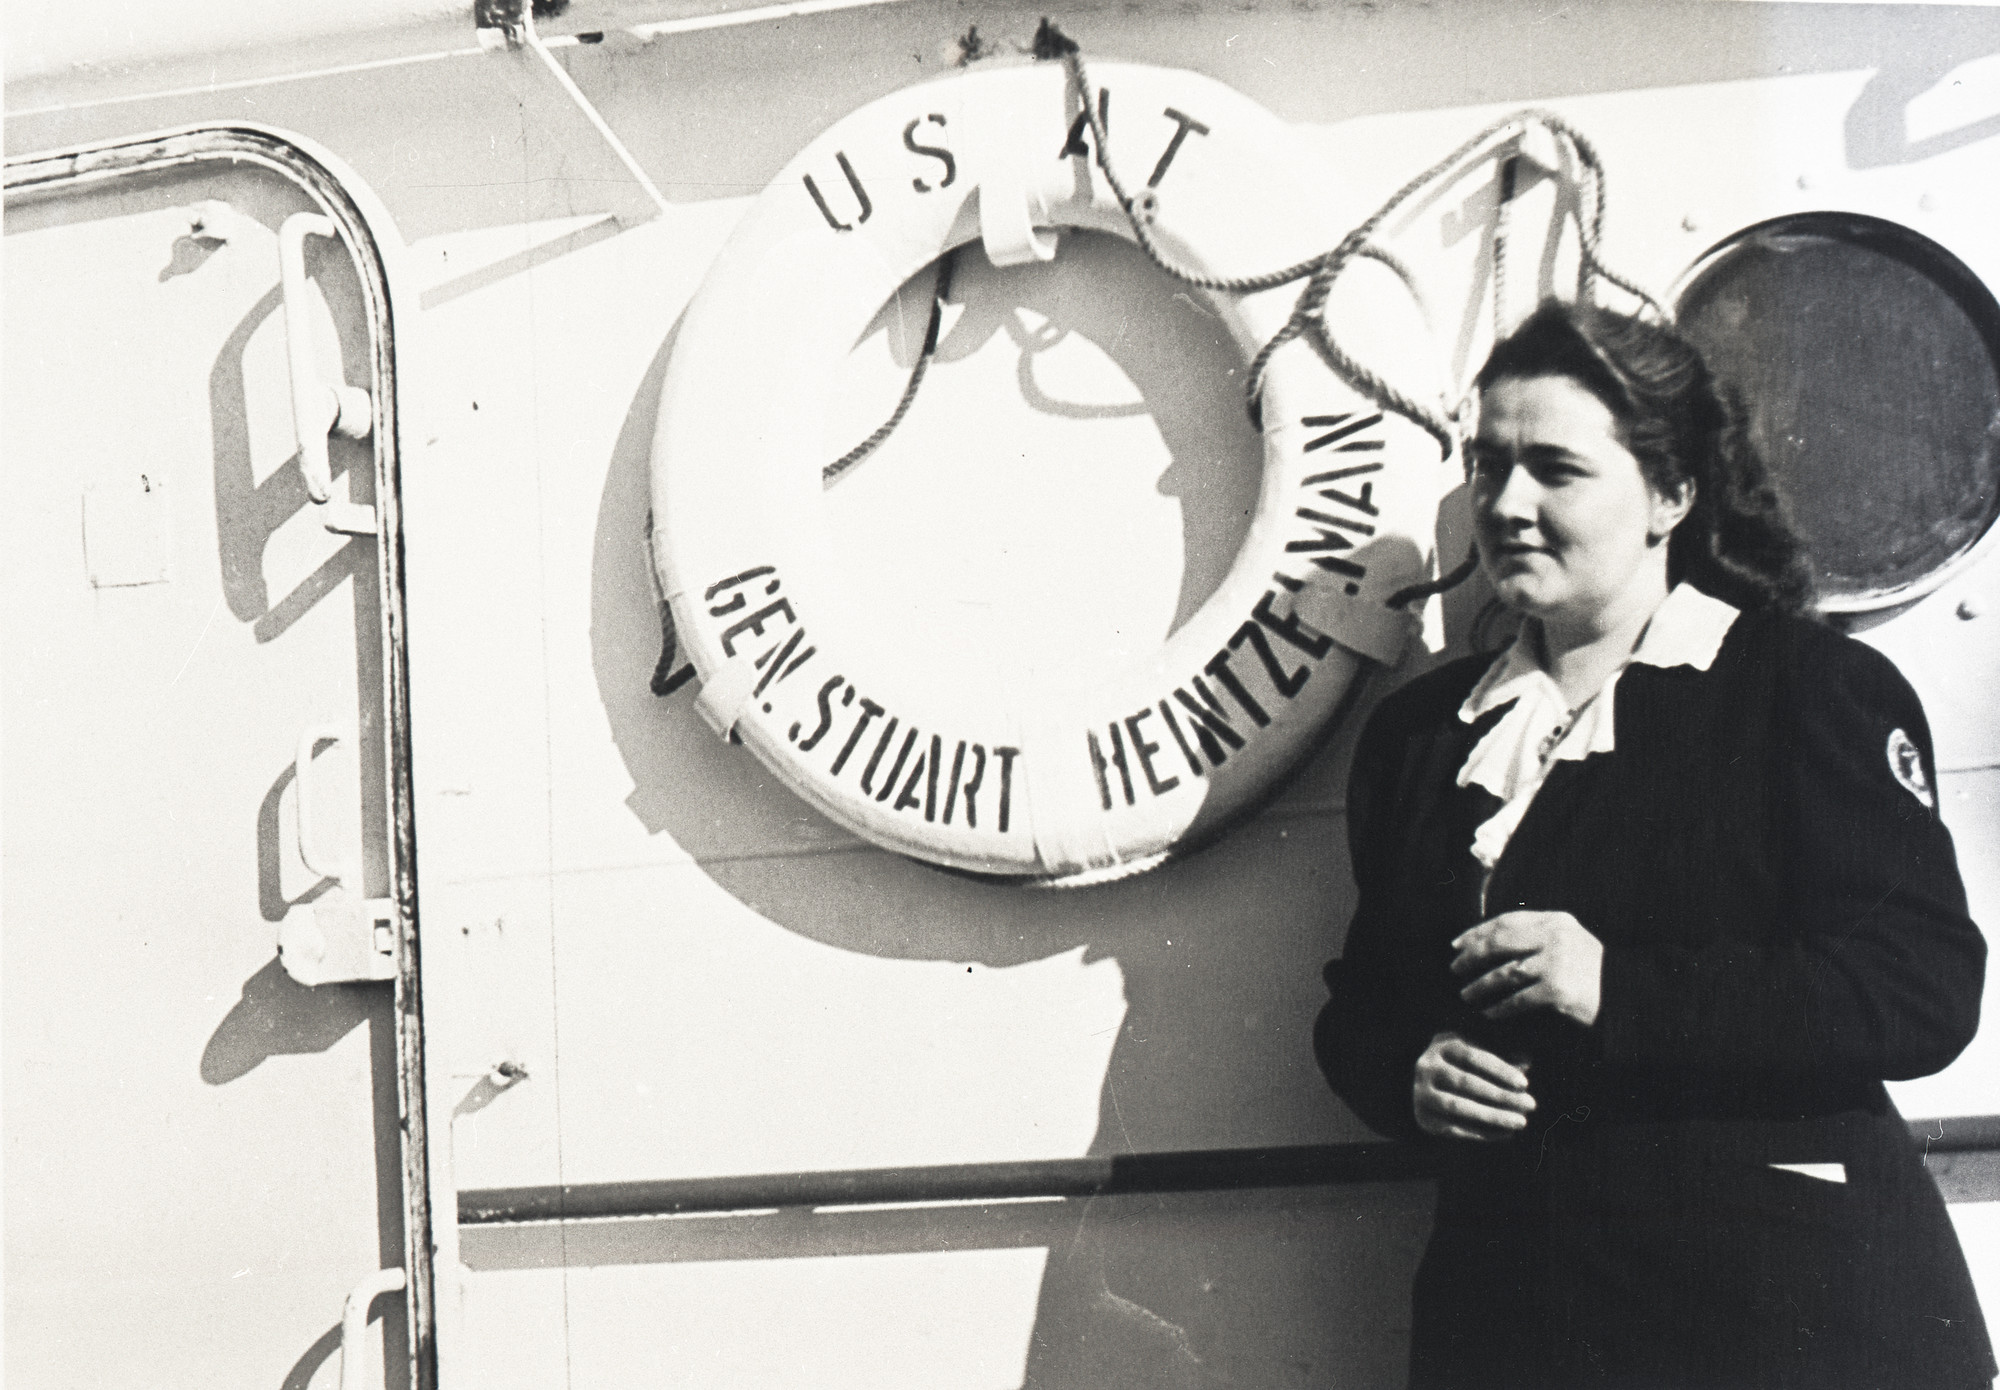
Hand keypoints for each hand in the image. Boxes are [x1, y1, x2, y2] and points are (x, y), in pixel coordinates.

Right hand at [1413, 1031, 1534, 1141]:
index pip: (1472, 1057)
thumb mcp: (1478, 1053)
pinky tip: (1506, 1133)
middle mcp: (1427, 1068)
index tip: (1524, 1084)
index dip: (1499, 1070)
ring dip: (1493, 1116)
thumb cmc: (1462, 1063)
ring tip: (1521, 1121)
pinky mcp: (1424, 1118)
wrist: (1424, 1083)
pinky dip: (1482, 1133)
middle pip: (1466, 1083)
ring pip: (1458, 1107)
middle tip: (1530, 1104)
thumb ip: (1502, 1056)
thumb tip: (1527, 1062)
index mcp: (1442, 1046)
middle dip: (1501, 1095)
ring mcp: (1422, 1094)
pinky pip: (1454, 1128)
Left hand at [1451, 910, 1603, 1025]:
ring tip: (1466, 994)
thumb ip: (1537, 936)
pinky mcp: (1557, 991)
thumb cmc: (1593, 971)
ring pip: (1503, 973)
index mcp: (1555, 921)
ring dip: (1480, 986)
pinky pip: (1517, 1000)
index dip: (1477, 932)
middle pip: (1499, 943)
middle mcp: (1554, 938)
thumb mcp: (1570, 941)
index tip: (1457, 944)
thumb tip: (1489, 940)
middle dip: (1471, 956)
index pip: (1506, 921)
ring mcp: (1555, 963)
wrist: (1629, 995)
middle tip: (1454, 968)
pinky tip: (1490, 1013)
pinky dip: (1500, 1008)